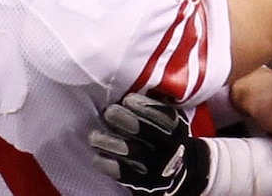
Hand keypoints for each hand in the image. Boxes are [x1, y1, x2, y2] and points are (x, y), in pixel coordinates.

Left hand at [89, 93, 209, 195]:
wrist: (177, 171)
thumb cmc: (162, 135)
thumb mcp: (167, 120)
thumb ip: (153, 105)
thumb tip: (125, 87)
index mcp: (177, 127)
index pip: (163, 114)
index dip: (144, 105)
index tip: (126, 99)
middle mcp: (171, 147)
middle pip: (148, 131)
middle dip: (125, 119)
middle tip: (109, 112)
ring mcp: (159, 168)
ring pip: (135, 153)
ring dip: (111, 142)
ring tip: (94, 136)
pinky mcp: (146, 184)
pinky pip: (126, 175)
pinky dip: (109, 165)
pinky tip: (96, 157)